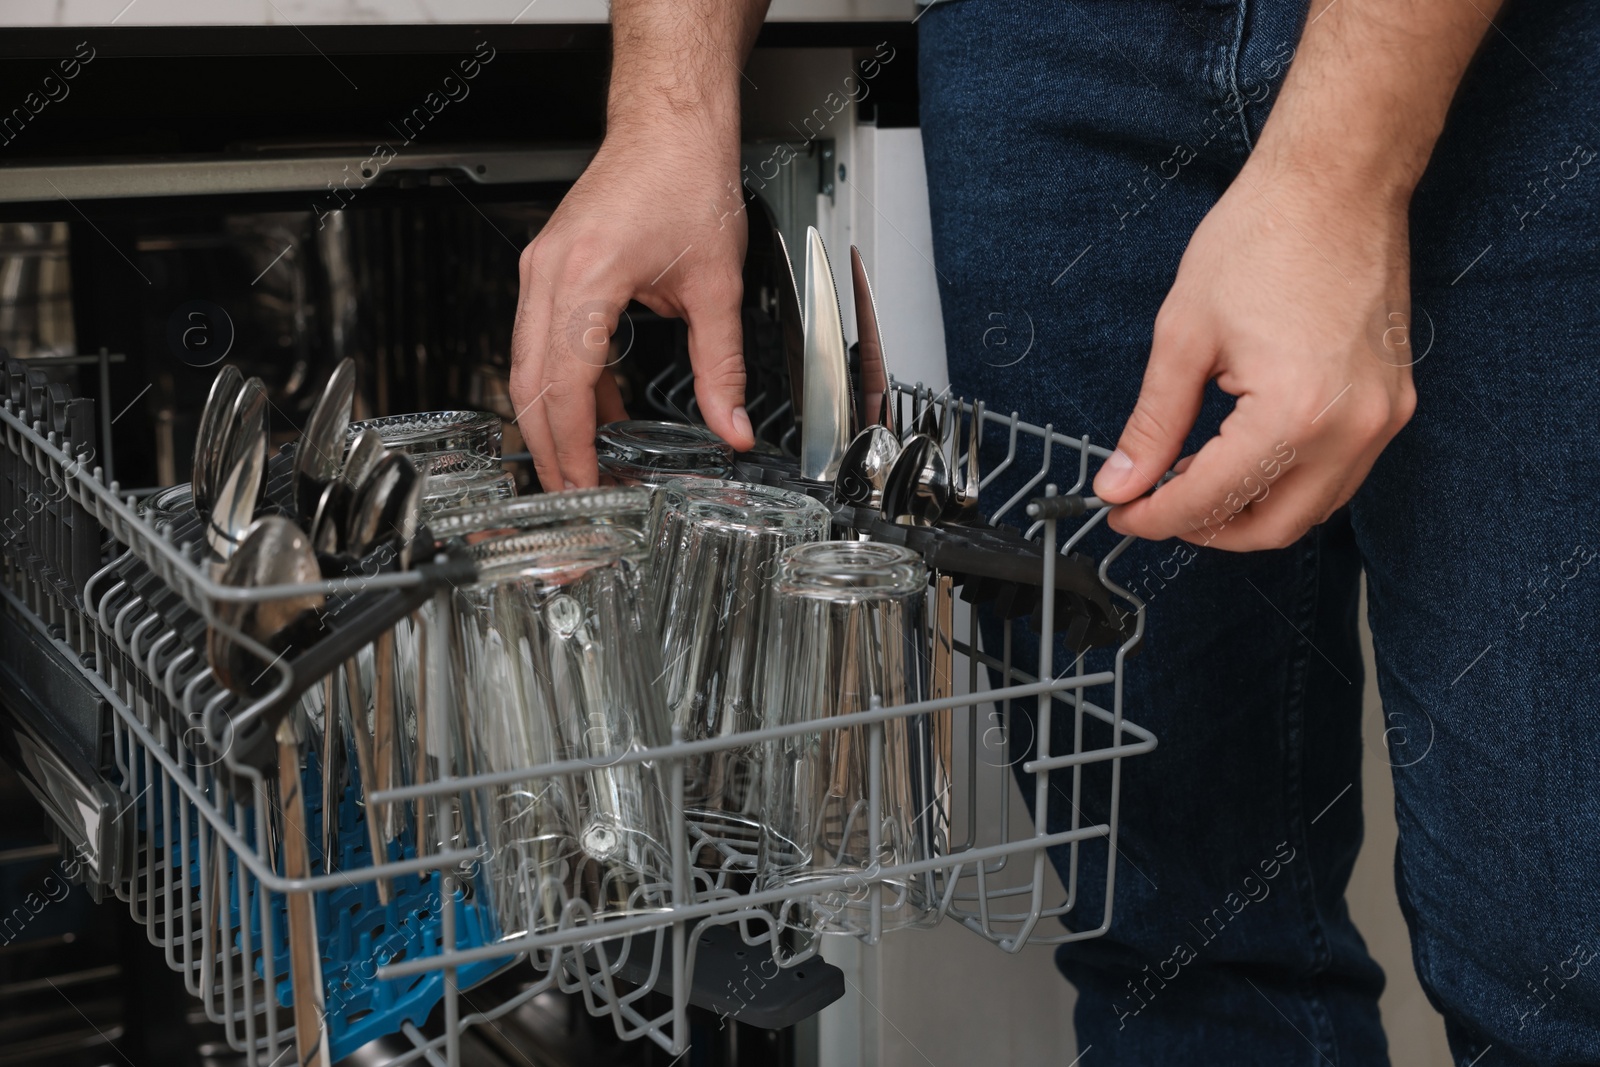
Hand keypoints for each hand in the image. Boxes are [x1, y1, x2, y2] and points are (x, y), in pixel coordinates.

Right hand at [509, 130, 755, 489]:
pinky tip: (600, 411)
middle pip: (529, 385)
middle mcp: (549, 273)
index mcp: (586, 277)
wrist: (669, 124)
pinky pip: (542, 341)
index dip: (571, 447)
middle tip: (574, 495)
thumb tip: (732, 425)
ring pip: (526, 366)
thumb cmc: (686, 177)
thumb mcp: (717, 286)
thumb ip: (723, 367)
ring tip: (584, 464)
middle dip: (549, 448)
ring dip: (552, 420)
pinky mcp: (547, 268)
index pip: (565, 386)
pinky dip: (565, 384)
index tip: (584, 485)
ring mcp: (540, 269)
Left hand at [1092, 156, 1417, 549]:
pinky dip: (1288, 483)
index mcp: (1292, 414)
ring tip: (1192, 477)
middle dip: (1203, 527)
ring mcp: (1381, 420)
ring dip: (1248, 510)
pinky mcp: (1392, 404)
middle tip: (1153, 505)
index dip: (1155, 516)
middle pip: (1270, 527)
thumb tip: (1121, 481)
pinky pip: (1339, 476)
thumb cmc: (1264, 238)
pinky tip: (1243, 456)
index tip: (1121, 512)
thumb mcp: (1183, 337)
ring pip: (1310, 510)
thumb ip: (1152, 424)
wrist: (1337, 183)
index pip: (1211, 499)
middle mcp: (1349, 429)